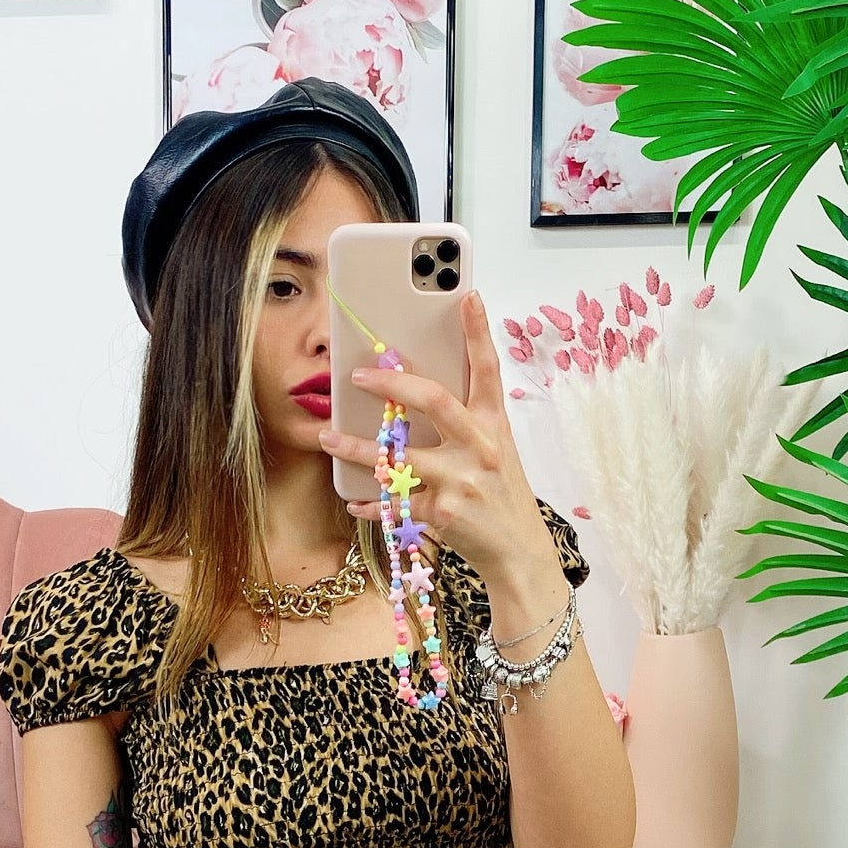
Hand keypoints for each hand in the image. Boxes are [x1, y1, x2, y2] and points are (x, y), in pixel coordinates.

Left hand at [318, 287, 556, 588]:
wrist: (519, 551)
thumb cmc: (501, 494)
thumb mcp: (495, 449)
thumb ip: (465, 420)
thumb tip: (414, 391)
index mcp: (493, 424)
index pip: (488, 369)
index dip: (478, 332)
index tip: (469, 296)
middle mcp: (480, 447)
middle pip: (433, 401)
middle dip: (391, 383)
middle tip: (357, 375)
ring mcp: (462, 481)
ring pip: (398, 457)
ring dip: (356, 447)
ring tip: (327, 437)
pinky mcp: (444, 514)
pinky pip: (394, 504)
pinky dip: (369, 504)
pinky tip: (351, 500)